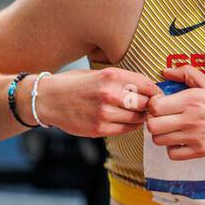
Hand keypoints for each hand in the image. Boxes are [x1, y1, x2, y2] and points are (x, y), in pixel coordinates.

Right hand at [35, 67, 160, 137]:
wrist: (47, 99)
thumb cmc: (75, 84)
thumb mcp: (99, 74)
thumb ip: (123, 81)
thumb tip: (150, 89)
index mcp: (111, 76)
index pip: (148, 86)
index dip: (156, 92)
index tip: (157, 95)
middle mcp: (109, 94)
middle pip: (146, 104)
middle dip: (149, 105)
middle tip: (149, 106)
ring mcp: (104, 113)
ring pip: (137, 119)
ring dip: (141, 117)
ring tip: (137, 113)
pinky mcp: (99, 129)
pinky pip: (126, 130)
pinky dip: (130, 126)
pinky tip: (126, 120)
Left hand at [146, 65, 204, 159]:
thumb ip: (188, 74)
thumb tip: (166, 71)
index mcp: (193, 99)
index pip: (154, 105)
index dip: (154, 103)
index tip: (162, 102)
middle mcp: (191, 118)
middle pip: (152, 125)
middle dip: (154, 120)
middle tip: (163, 117)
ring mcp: (195, 137)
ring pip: (159, 140)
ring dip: (162, 134)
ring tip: (172, 128)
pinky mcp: (200, 151)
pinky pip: (172, 154)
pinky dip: (173, 148)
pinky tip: (181, 140)